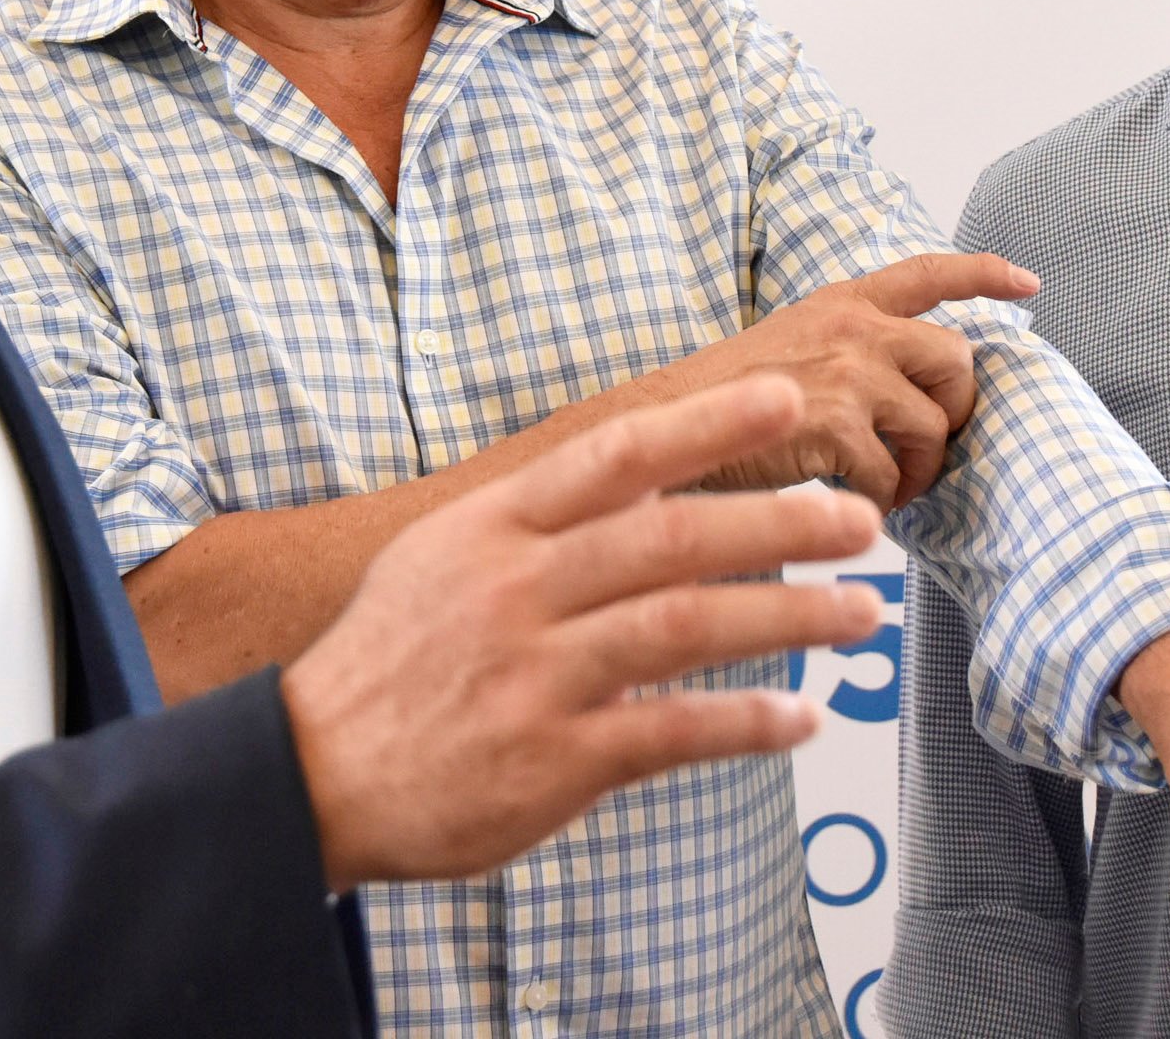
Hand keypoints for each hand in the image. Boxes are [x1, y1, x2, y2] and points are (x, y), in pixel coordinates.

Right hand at [280, 374, 882, 890]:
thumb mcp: (442, 561)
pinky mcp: (553, 759)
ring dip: (790, 617)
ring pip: (687, 628)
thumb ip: (540, 523)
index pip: (613, 456)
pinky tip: (799, 718)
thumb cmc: (388, 664)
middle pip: (672, 538)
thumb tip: (651, 484)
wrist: (308, 774)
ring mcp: (536, 675)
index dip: (704, 423)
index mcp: (492, 529)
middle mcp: (517, 590)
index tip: (782, 396)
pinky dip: (746, 723)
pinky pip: (672, 732)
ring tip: (859, 612)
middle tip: (860, 519)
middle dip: (782, 523)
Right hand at [645, 251, 1037, 508]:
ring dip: (921, 468)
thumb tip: (913, 389)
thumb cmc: (724, 399)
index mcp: (842, 300)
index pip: (929, 270)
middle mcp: (852, 326)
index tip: (1028, 284)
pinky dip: (881, 501)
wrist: (664, 427)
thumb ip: (854, 349)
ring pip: (933, 425)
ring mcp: (847, 371)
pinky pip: (894, 474)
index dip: (986, 273)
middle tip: (928, 445)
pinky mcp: (837, 423)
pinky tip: (851, 503)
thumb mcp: (792, 343)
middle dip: (955, 410)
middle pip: (957, 358)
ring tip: (890, 488)